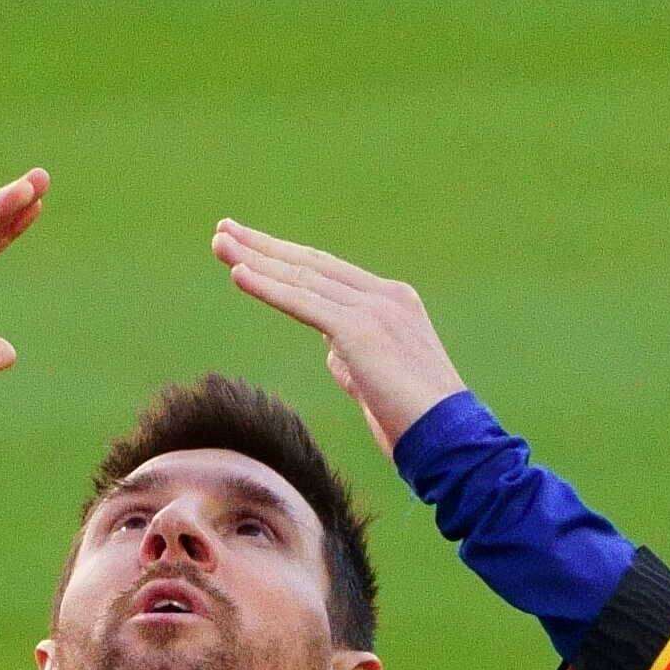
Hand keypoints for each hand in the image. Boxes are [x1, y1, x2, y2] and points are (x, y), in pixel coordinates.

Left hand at [211, 218, 469, 456]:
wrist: (449, 439)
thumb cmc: (416, 424)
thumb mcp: (378, 383)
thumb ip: (354, 362)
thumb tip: (332, 354)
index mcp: (393, 303)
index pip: (329, 274)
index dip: (287, 260)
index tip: (251, 250)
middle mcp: (385, 297)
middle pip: (312, 264)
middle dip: (264, 247)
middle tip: (224, 231)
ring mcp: (375, 309)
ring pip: (303, 278)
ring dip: (256, 259)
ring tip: (220, 244)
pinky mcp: (361, 331)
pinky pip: (304, 303)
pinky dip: (269, 287)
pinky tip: (239, 275)